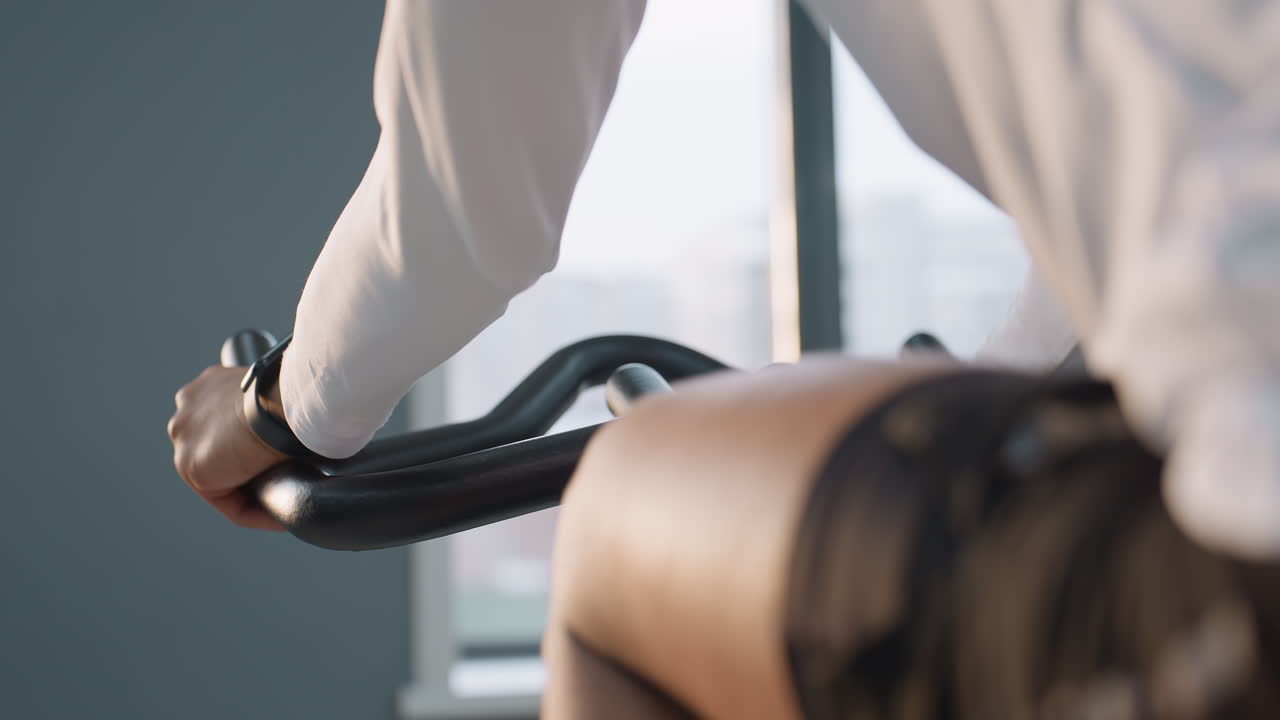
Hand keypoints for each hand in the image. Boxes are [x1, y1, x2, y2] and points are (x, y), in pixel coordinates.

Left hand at [167, 366, 288, 529]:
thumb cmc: (295, 392)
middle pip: (219, 454)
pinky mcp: (194, 470)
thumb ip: (270, 411)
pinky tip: (283, 517)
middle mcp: (188, 409)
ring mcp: (185, 440)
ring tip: (287, 504)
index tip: (281, 462)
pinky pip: (230, 503)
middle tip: (287, 484)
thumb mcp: (278, 393)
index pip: (225, 429)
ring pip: (222, 481)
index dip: (254, 449)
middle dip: (247, 472)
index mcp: (208, 386)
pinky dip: (258, 513)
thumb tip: (298, 433)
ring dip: (255, 495)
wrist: (286, 399)